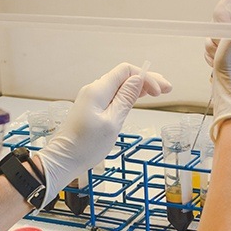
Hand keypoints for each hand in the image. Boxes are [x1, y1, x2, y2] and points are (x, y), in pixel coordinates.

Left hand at [37, 62, 171, 205]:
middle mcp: (94, 90)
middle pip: (124, 76)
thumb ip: (125, 99)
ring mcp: (92, 99)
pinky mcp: (91, 108)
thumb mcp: (112, 123)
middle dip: (146, 80)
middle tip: (166, 89)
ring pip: (119, 86)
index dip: (146, 77)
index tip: (160, 92)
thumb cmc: (86, 146)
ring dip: (139, 88)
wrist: (64, 159)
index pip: (126, 71)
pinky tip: (138, 99)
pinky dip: (127, 96)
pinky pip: (112, 95)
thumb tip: (137, 80)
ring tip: (157, 93)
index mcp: (98, 90)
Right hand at [205, 0, 230, 140]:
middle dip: (217, 32)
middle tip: (225, 45)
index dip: (223, 16)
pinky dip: (211, 54)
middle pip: (220, 16)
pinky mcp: (228, 52)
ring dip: (212, 45)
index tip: (229, 30)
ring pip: (213, 32)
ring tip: (222, 57)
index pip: (230, 0)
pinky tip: (218, 62)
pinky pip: (211, 45)